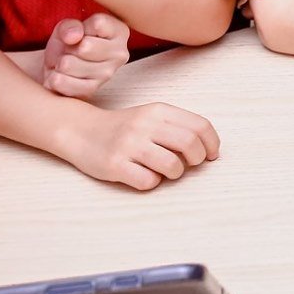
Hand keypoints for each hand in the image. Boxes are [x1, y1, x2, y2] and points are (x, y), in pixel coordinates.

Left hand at [41, 13, 129, 97]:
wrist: (58, 66)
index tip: (80, 32)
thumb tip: (73, 37)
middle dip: (69, 47)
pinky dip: (54, 78)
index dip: (81, 27)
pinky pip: (63, 83)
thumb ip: (70, 26)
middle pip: (85, 46)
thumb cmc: (68, 41)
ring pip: (69, 64)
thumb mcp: (67, 26)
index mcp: (120, 32)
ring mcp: (107, 74)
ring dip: (59, 63)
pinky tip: (60, 75)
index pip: (98, 24)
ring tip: (65, 62)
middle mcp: (120, 54)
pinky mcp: (91, 90)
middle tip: (70, 50)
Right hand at [58, 101, 219, 190]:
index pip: (199, 125)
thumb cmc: (124, 127)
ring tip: (168, 171)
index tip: (212, 155)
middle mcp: (144, 125)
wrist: (81, 131)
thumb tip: (208, 148)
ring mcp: (129, 145)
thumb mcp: (151, 117)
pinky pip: (148, 181)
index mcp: (158, 111)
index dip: (212, 143)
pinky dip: (153, 182)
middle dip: (198, 159)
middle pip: (190, 144)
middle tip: (192, 165)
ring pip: (172, 165)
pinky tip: (145, 176)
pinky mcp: (115, 165)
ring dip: (176, 173)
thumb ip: (177, 126)